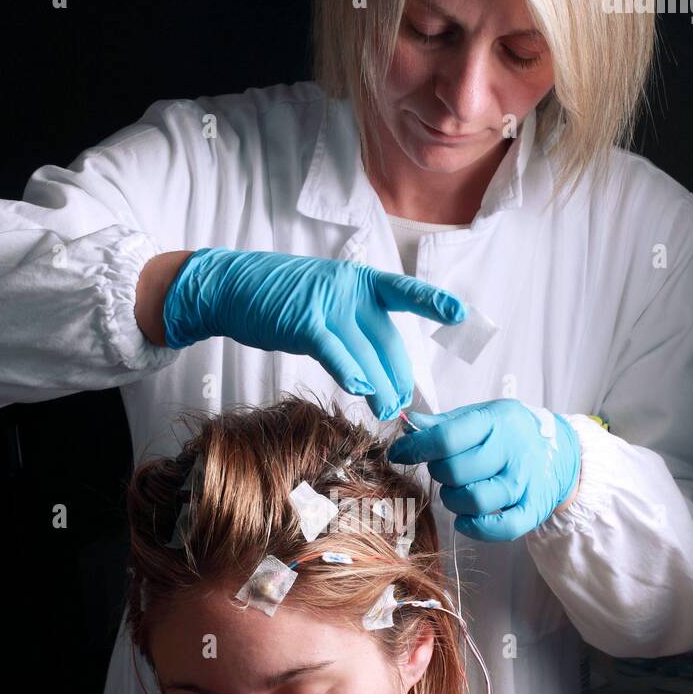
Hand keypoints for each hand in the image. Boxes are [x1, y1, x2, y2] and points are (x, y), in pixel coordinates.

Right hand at [161, 247, 464, 421]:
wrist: (232, 288)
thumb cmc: (281, 303)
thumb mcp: (326, 309)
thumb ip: (354, 334)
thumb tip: (377, 376)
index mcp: (360, 282)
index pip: (404, 293)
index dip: (433, 302)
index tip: (461, 313)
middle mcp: (349, 289)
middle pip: (387, 340)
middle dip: (398, 378)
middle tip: (402, 407)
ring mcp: (326, 303)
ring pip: (365, 352)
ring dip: (380, 387)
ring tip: (388, 411)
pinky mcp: (303, 321)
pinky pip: (334, 350)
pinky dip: (349, 371)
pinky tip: (361, 390)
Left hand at [387, 398, 581, 540]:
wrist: (562, 453)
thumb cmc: (510, 434)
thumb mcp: (480, 417)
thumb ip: (444, 423)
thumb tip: (409, 423)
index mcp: (496, 421)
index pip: (447, 437)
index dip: (416, 448)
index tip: (399, 453)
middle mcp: (512, 451)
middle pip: (456, 471)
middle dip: (438, 473)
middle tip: (444, 469)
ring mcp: (524, 482)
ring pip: (474, 500)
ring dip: (453, 500)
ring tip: (456, 491)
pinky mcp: (532, 510)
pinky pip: (501, 528)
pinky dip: (476, 528)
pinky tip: (466, 519)